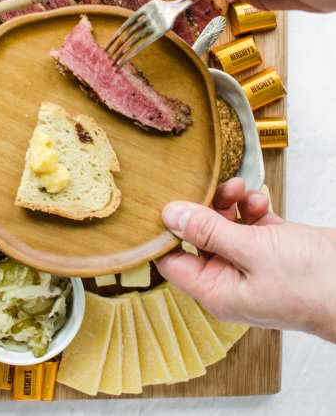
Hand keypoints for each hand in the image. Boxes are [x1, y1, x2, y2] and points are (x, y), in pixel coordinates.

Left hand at [156, 178, 335, 341]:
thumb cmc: (314, 284)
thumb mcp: (253, 250)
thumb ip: (208, 231)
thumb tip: (170, 215)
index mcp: (215, 290)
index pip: (172, 261)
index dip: (165, 233)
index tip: (166, 203)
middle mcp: (228, 278)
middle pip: (197, 237)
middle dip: (203, 211)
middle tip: (211, 189)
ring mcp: (249, 263)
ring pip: (223, 226)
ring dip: (228, 204)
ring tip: (239, 190)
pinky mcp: (269, 248)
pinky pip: (247, 223)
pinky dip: (249, 208)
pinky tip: (259, 201)